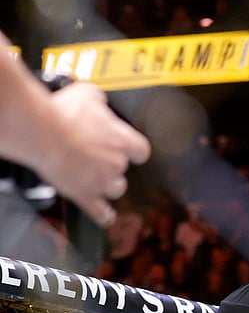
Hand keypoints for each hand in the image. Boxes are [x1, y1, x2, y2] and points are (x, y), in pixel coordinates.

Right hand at [33, 83, 149, 225]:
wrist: (43, 133)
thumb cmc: (64, 114)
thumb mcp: (88, 95)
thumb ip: (100, 102)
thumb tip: (99, 102)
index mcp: (124, 141)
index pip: (141, 151)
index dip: (134, 150)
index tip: (129, 150)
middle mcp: (117, 164)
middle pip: (124, 170)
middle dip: (112, 165)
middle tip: (95, 156)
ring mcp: (101, 182)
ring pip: (115, 189)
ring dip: (107, 185)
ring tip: (94, 177)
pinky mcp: (84, 195)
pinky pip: (99, 212)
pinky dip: (103, 215)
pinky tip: (106, 216)